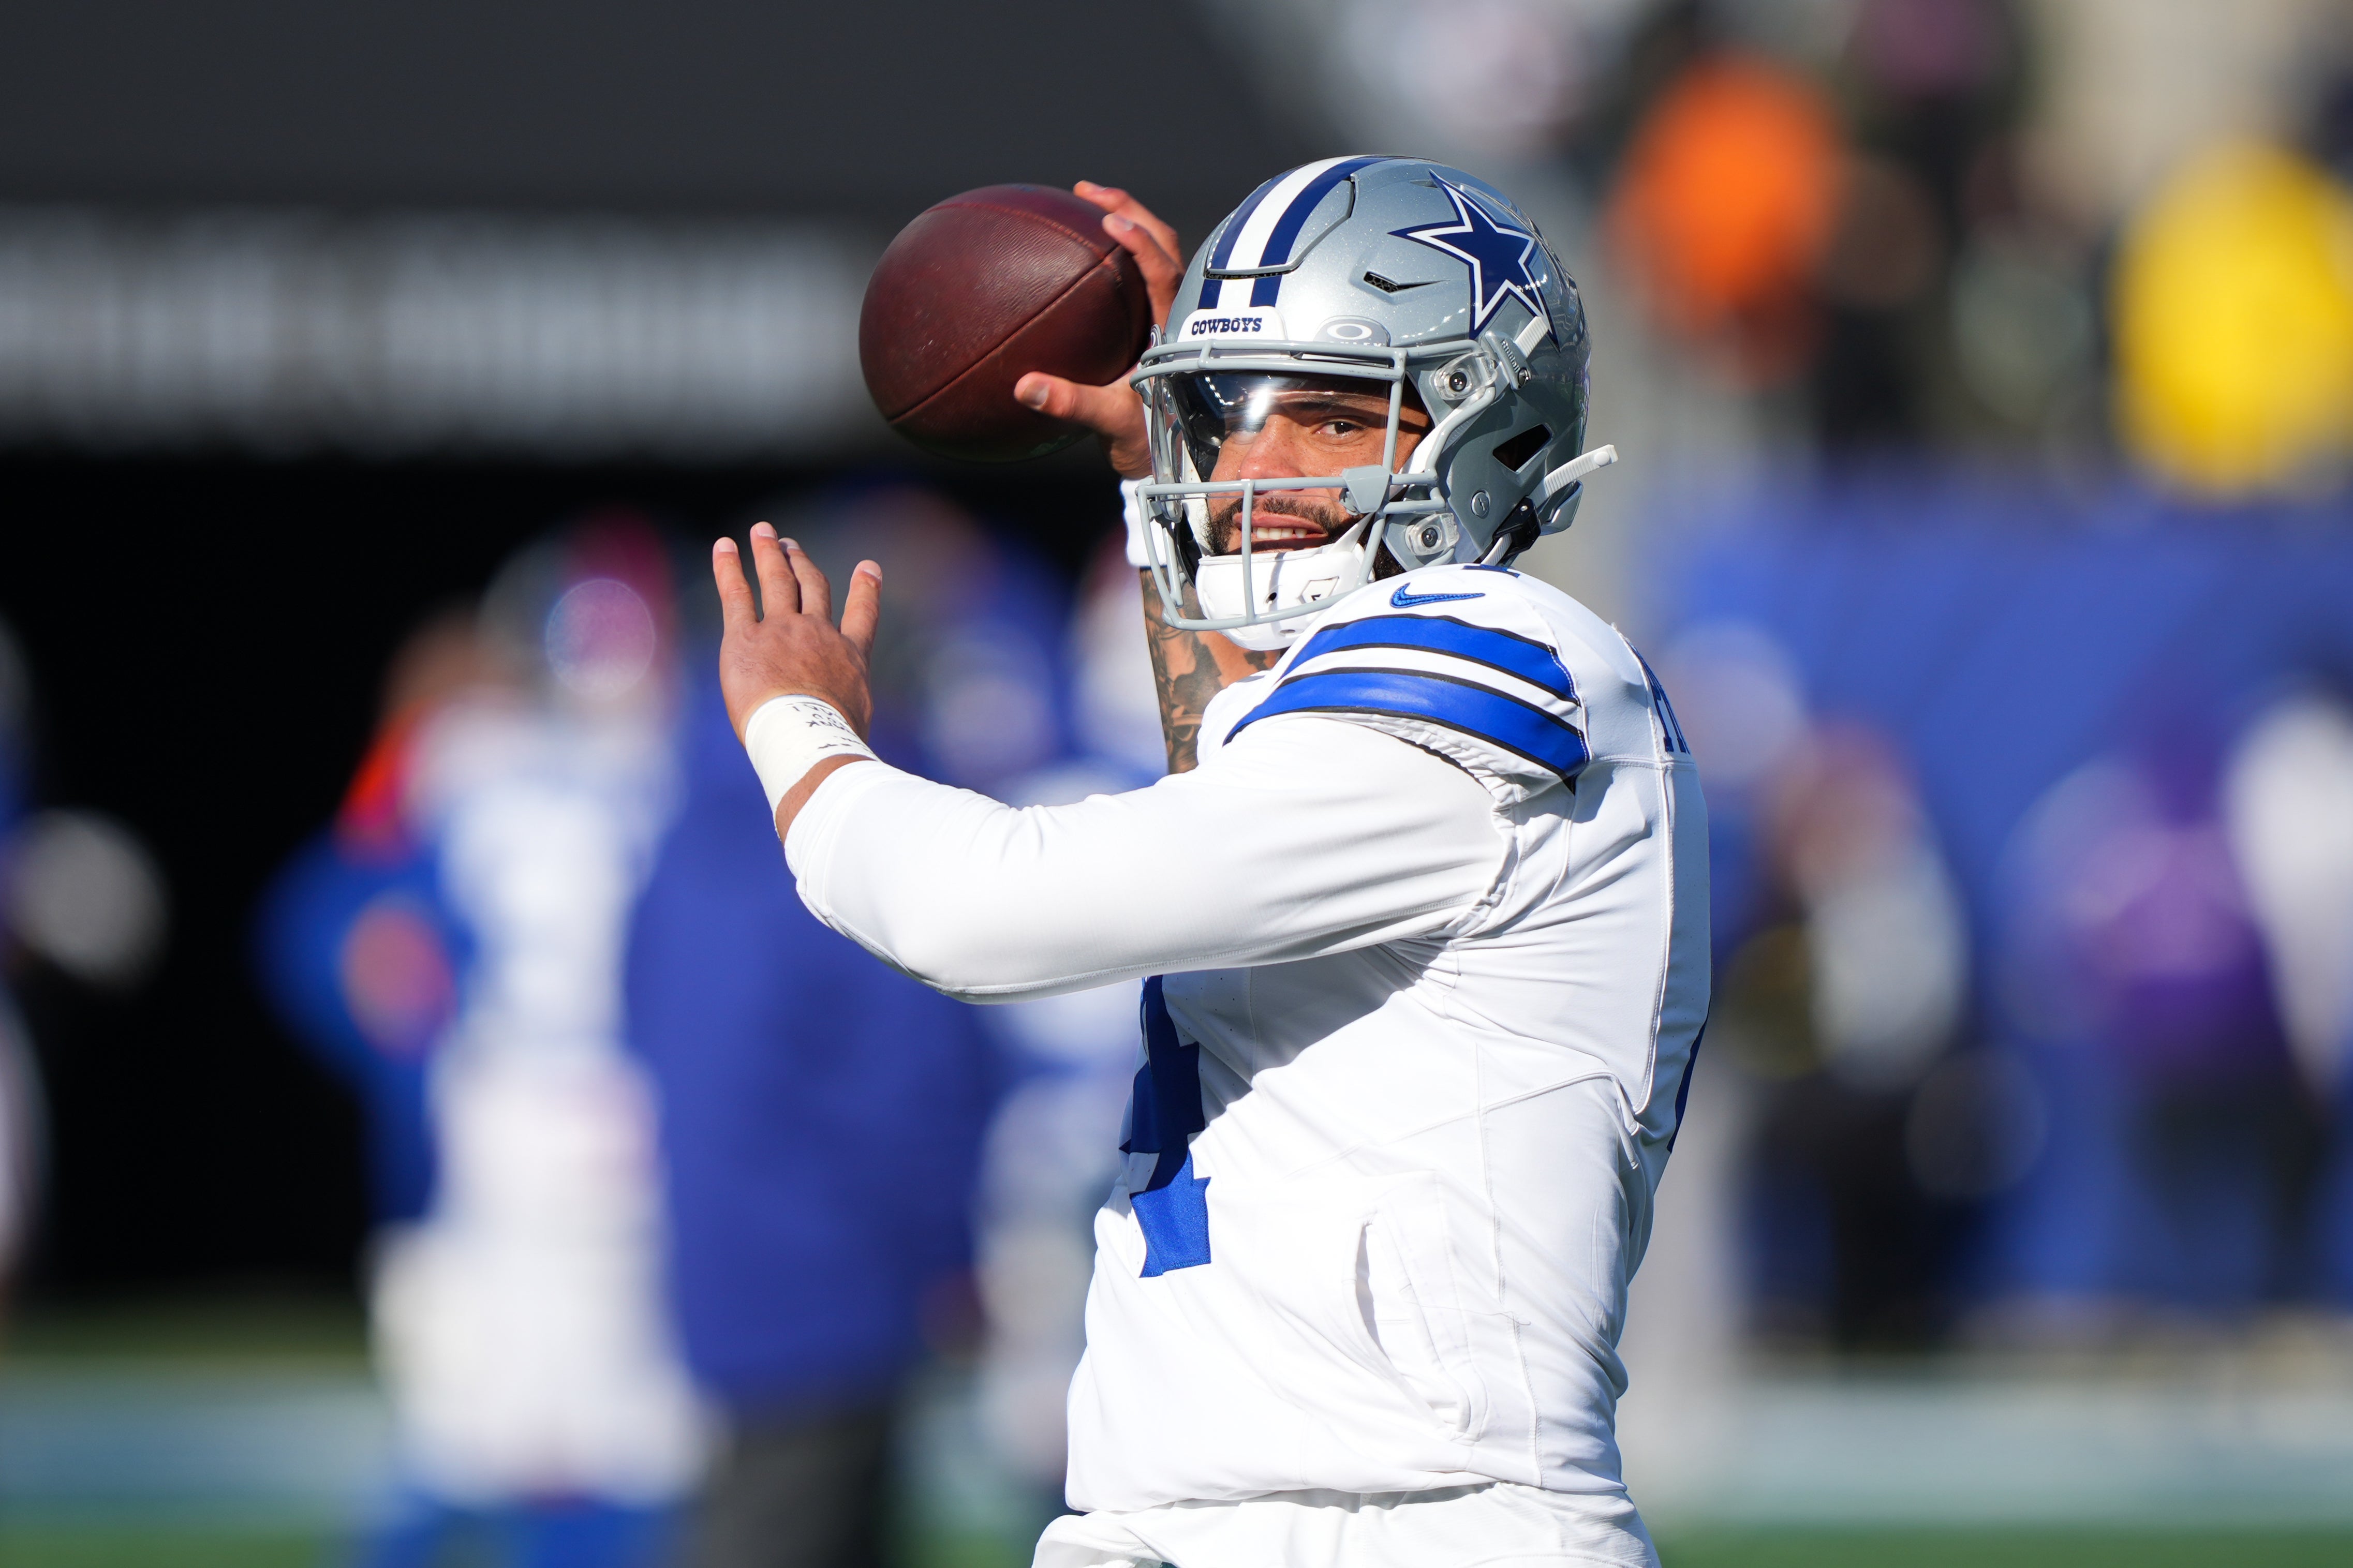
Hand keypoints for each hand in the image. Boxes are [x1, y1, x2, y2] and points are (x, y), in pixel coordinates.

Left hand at [713, 522, 880, 741]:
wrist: (809, 736)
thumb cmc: (832, 742)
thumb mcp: (853, 722)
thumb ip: (843, 709)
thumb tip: (841, 732)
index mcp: (849, 657)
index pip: (862, 617)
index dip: (866, 590)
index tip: (868, 567)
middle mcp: (818, 634)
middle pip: (813, 588)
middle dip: (802, 564)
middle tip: (792, 546)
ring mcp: (783, 631)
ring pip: (778, 580)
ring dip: (770, 553)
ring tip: (763, 532)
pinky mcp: (746, 638)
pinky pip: (736, 594)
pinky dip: (729, 567)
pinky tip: (725, 545)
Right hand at [1013, 181, 1183, 479]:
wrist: (1177, 464)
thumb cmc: (1149, 442)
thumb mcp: (1111, 423)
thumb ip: (1070, 403)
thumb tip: (1025, 387)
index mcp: (1175, 329)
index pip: (1164, 270)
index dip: (1140, 240)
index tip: (1109, 217)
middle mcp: (1179, 314)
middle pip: (1166, 243)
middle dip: (1128, 208)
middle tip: (1086, 191)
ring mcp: (1172, 317)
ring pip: (1161, 254)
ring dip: (1130, 224)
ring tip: (1090, 207)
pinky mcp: (1162, 326)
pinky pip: (1147, 276)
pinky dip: (1124, 254)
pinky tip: (1087, 254)